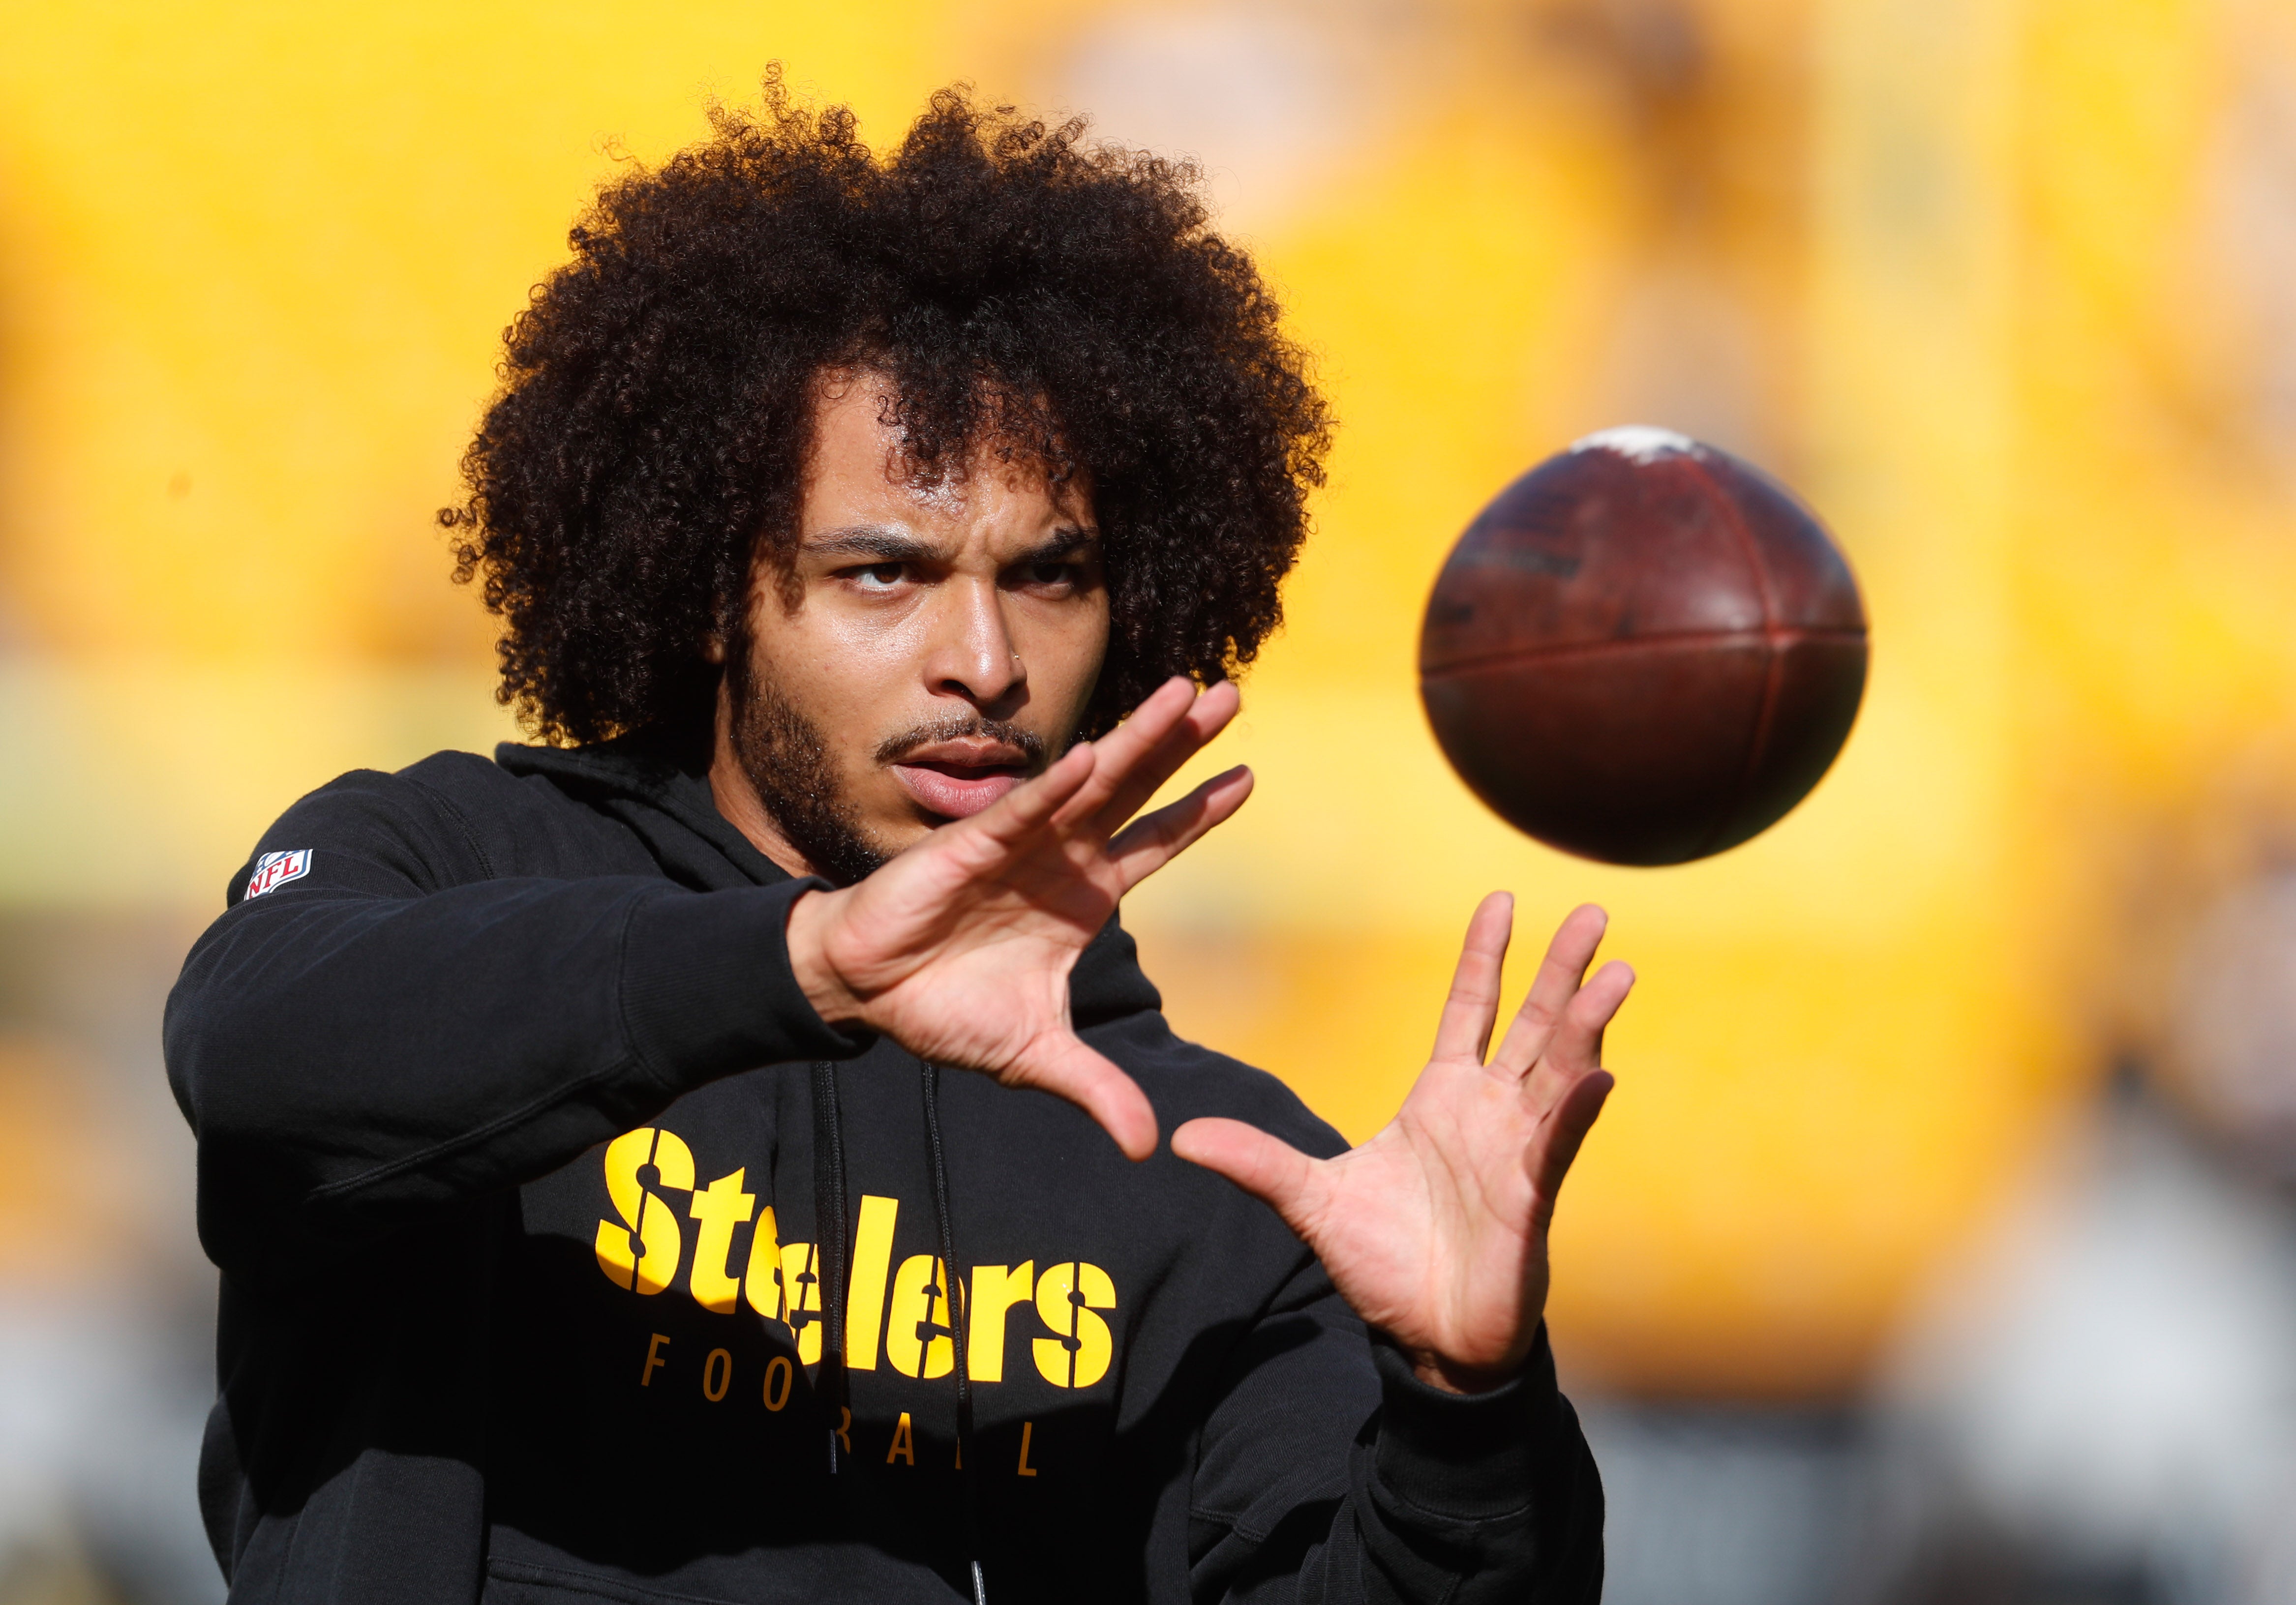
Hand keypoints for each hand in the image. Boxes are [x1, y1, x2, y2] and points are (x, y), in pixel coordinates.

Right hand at [786, 677, 1251, 1159]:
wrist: (869, 996)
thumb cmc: (948, 1010)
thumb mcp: (1036, 1059)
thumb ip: (1095, 1089)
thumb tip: (1145, 1145)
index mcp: (1083, 899)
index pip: (1156, 845)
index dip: (1200, 813)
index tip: (1248, 777)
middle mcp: (1062, 860)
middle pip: (1138, 791)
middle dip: (1183, 746)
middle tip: (1230, 696)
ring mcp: (1022, 845)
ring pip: (1093, 782)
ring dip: (1139, 740)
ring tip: (1185, 694)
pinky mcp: (973, 846)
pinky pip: (1024, 811)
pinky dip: (1057, 785)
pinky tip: (1093, 755)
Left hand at [1172, 896, 1629, 1391]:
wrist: (1426, 1341)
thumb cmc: (1382, 1266)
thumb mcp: (1310, 1203)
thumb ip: (1257, 1161)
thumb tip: (1181, 1137)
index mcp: (1443, 1101)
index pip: (1469, 1011)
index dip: (1485, 957)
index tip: (1499, 899)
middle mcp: (1491, 1115)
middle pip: (1532, 1026)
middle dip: (1561, 970)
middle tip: (1594, 911)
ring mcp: (1518, 1153)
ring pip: (1560, 1073)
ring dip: (1586, 1024)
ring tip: (1617, 971)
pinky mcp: (1531, 1200)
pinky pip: (1558, 1145)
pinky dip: (1577, 1109)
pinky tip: (1597, 1073)